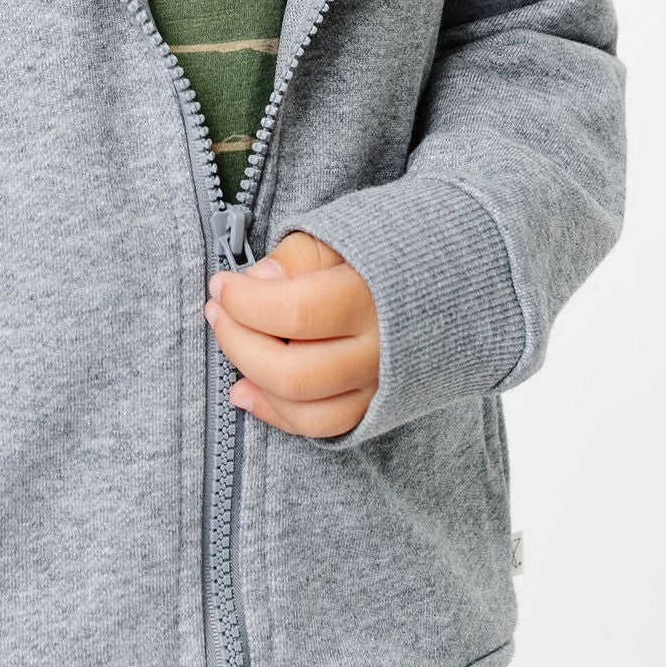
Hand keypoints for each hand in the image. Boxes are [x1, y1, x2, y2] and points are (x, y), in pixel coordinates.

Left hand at [205, 226, 380, 437]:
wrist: (449, 284)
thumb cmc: (384, 255)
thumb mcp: (342, 238)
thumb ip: (297, 257)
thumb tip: (257, 281)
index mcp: (372, 299)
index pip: (295, 313)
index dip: (245, 302)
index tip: (221, 285)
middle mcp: (379, 353)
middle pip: (293, 371)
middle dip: (238, 342)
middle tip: (217, 311)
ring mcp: (379, 387)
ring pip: (304, 408)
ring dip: (252, 380)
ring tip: (229, 344)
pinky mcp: (375, 406)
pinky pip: (321, 428)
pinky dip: (276, 413)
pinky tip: (245, 391)